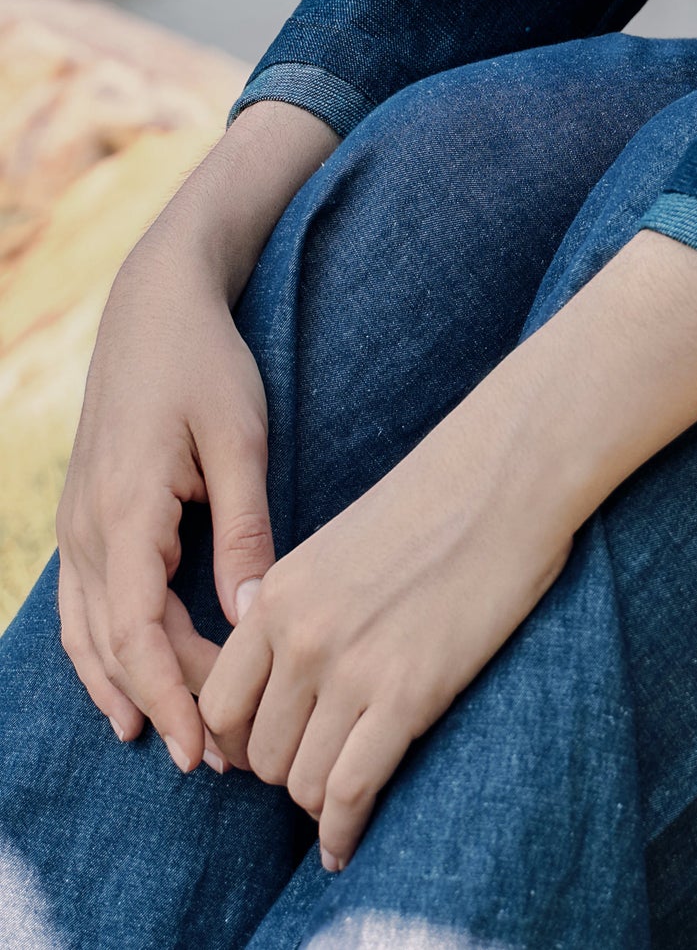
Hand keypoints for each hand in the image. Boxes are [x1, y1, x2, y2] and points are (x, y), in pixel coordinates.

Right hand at [53, 99, 334, 772]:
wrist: (156, 301)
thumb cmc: (207, 362)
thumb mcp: (241, 438)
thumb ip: (246, 529)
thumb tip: (256, 616)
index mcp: (126, 513)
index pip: (140, 637)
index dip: (175, 699)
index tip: (210, 751)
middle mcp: (88, 529)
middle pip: (117, 648)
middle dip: (167, 707)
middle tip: (225, 758)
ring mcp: (77, 524)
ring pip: (90, 636)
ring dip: (132, 691)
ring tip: (184, 742)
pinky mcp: (86, 516)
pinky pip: (83, 608)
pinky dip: (104, 657)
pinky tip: (133, 692)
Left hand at [199, 394, 572, 870]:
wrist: (509, 474)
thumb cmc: (440, 501)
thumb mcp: (339, 545)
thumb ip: (297, 605)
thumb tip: (272, 663)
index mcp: (278, 595)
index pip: (219, 705)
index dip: (243, 740)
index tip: (276, 746)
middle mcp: (300, 636)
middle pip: (259, 754)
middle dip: (289, 768)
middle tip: (326, 760)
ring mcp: (351, 667)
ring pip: (301, 782)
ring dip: (323, 796)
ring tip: (350, 785)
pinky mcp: (406, 693)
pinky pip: (350, 791)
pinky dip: (345, 830)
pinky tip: (349, 842)